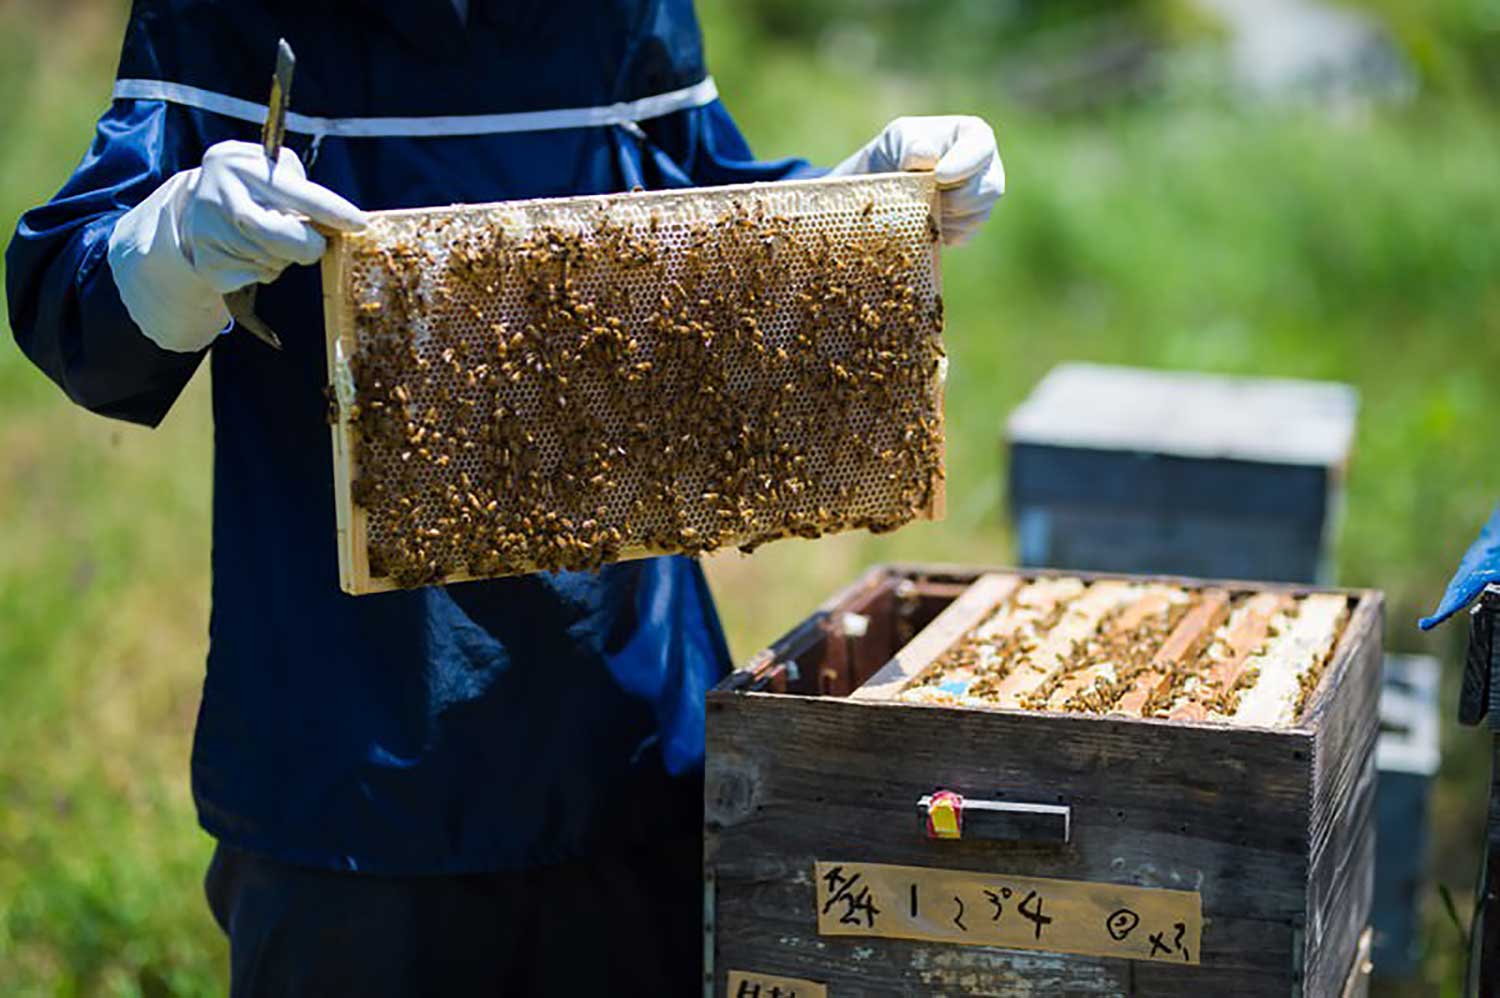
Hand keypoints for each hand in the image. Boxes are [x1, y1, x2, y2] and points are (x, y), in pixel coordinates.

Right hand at [108, 140, 366, 351]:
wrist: (193, 206)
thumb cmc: (250, 185)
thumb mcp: (269, 167)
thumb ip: (298, 185)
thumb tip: (333, 219)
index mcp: (238, 164)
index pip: (291, 191)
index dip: (328, 209)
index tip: (358, 222)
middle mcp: (218, 196)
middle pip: (276, 234)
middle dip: (307, 244)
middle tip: (315, 245)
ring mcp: (208, 231)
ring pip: (270, 260)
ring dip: (284, 257)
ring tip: (271, 240)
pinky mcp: (207, 263)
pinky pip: (255, 277)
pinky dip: (265, 271)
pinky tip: (253, 255)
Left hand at [829, 116, 1003, 246]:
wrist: (886, 182)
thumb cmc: (895, 151)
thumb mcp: (896, 138)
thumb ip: (909, 143)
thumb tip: (926, 157)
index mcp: (974, 135)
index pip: (982, 148)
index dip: (965, 164)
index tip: (939, 175)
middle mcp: (987, 167)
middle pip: (989, 188)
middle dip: (954, 197)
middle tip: (923, 196)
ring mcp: (983, 199)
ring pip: (977, 216)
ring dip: (944, 216)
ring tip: (919, 205)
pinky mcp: (971, 225)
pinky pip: (964, 236)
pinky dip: (940, 232)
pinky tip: (923, 222)